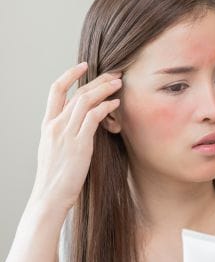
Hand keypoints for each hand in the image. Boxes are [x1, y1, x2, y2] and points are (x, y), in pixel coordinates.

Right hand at [30, 62, 122, 210]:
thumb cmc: (55, 176)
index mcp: (48, 125)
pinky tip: (116, 103)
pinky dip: (106, 107)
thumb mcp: (54, 150)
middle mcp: (55, 125)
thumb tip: (81, 126)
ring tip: (119, 83)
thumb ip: (64, 134)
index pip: (56, 90)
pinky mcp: (79, 144)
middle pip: (77, 93)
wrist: (50, 196)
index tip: (84, 66)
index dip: (70, 74)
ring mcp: (66, 133)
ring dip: (104, 89)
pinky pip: (93, 117)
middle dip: (97, 80)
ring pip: (86, 101)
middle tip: (113, 73)